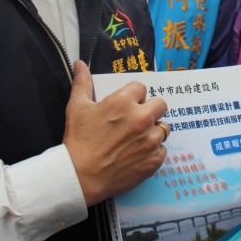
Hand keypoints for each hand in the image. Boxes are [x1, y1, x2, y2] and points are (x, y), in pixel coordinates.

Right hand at [63, 61, 167, 205]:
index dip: (133, 97)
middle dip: (150, 110)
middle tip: (136, 121)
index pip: (141, 88)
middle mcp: (142, 118)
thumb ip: (82, 82)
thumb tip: (80, 63)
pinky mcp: (154, 159)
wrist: (80, 176)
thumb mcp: (77, 107)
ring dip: (152, 132)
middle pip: (161, 105)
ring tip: (135, 140)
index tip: (125, 106)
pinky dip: (153, 152)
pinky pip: (162, 150)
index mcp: (124, 101)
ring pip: (163, 128)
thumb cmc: (78, 140)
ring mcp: (150, 139)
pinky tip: (137, 155)